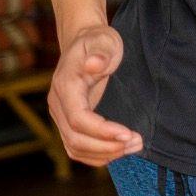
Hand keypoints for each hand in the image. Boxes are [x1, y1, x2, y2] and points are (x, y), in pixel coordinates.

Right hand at [47, 24, 142, 166]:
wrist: (85, 42)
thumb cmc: (97, 41)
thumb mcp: (103, 40)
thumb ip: (101, 52)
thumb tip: (96, 64)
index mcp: (66, 86)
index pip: (78, 119)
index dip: (101, 131)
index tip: (127, 133)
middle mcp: (59, 105)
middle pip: (76, 139)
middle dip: (106, 147)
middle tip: (136, 143)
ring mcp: (62, 116)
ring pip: (75, 147)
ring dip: (104, 154)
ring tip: (133, 148)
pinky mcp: (69, 122)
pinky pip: (77, 147)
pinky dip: (97, 155)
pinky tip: (118, 151)